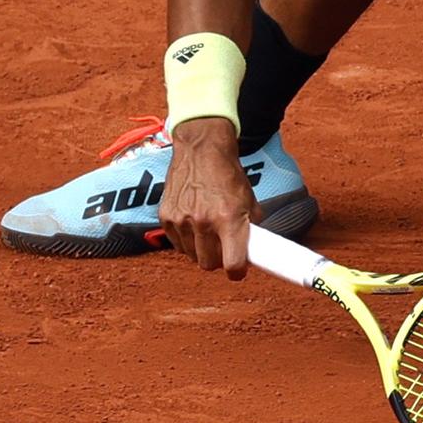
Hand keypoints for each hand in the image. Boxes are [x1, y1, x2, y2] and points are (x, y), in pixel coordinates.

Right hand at [157, 118, 260, 279]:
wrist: (201, 150)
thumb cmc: (228, 175)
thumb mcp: (249, 199)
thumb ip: (252, 226)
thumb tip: (256, 247)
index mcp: (229, 218)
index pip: (232, 262)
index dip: (237, 271)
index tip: (238, 271)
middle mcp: (204, 221)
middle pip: (209, 264)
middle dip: (218, 261)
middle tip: (224, 250)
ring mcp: (182, 220)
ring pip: (192, 256)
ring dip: (202, 251)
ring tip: (209, 234)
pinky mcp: (166, 216)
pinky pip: (177, 244)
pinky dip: (186, 241)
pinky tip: (194, 226)